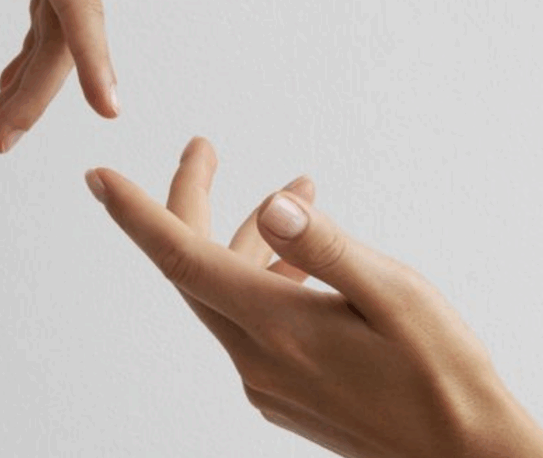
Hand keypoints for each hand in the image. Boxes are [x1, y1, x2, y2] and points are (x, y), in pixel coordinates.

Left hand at [84, 137, 542, 457]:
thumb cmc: (443, 375)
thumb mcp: (396, 295)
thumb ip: (326, 248)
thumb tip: (271, 208)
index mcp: (277, 327)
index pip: (182, 259)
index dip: (136, 214)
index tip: (99, 177)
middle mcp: (257, 358)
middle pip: (194, 268)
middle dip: (193, 202)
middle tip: (205, 149)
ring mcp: (265, 380)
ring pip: (228, 292)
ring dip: (251, 238)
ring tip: (301, 193)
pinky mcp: (281, 393)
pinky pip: (250, 322)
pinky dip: (266, 278)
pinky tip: (303, 262)